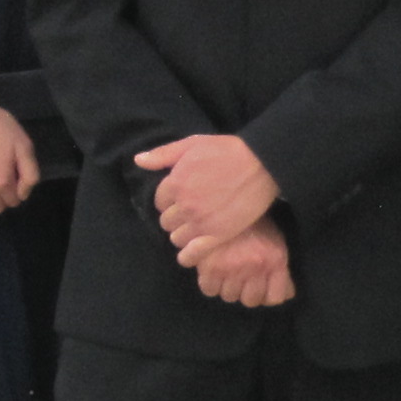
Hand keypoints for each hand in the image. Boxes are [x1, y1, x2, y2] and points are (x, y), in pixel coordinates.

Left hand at [135, 133, 277, 254]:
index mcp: (175, 183)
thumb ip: (163, 154)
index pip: (160, 201)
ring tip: (195, 229)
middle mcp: (184, 205)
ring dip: (182, 234)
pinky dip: (188, 256)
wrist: (262, 164)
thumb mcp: (193, 144)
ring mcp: (200, 222)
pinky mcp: (218, 234)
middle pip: (166, 221)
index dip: (169, 200)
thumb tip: (138, 160)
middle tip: (190, 214)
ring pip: (176, 237)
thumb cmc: (228, 150)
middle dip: (175, 218)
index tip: (181, 199)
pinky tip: (190, 254)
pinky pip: (192, 253)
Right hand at [185, 217, 295, 306]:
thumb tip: (288, 294)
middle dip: (246, 292)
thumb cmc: (253, 220)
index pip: (274, 298)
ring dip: (227, 288)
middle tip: (241, 280)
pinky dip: (210, 284)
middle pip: (251, 300)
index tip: (261, 289)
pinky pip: (209, 290)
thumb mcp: (275, 240)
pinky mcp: (209, 265)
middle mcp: (256, 266)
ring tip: (226, 274)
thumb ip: (280, 268)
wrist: (225, 195)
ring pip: (229, 296)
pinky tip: (212, 272)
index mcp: (275, 260)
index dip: (267, 296)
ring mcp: (232, 268)